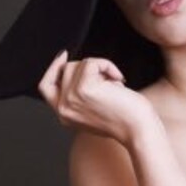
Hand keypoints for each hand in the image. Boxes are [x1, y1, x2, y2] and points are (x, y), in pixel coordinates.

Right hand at [37, 50, 154, 144]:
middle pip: (66, 70)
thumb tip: (82, 68)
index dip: (53, 68)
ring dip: (100, 68)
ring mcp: (71, 99)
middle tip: (109, 81)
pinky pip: (91, 62)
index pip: (46, 87)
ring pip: (78, 64)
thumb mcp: (97, 109)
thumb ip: (83, 95)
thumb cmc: (127, 120)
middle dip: (89, 68)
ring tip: (114, 85)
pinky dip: (108, 65)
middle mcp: (63, 109)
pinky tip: (119, 80)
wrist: (139, 130)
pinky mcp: (83, 89)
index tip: (63, 55)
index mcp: (65, 115)